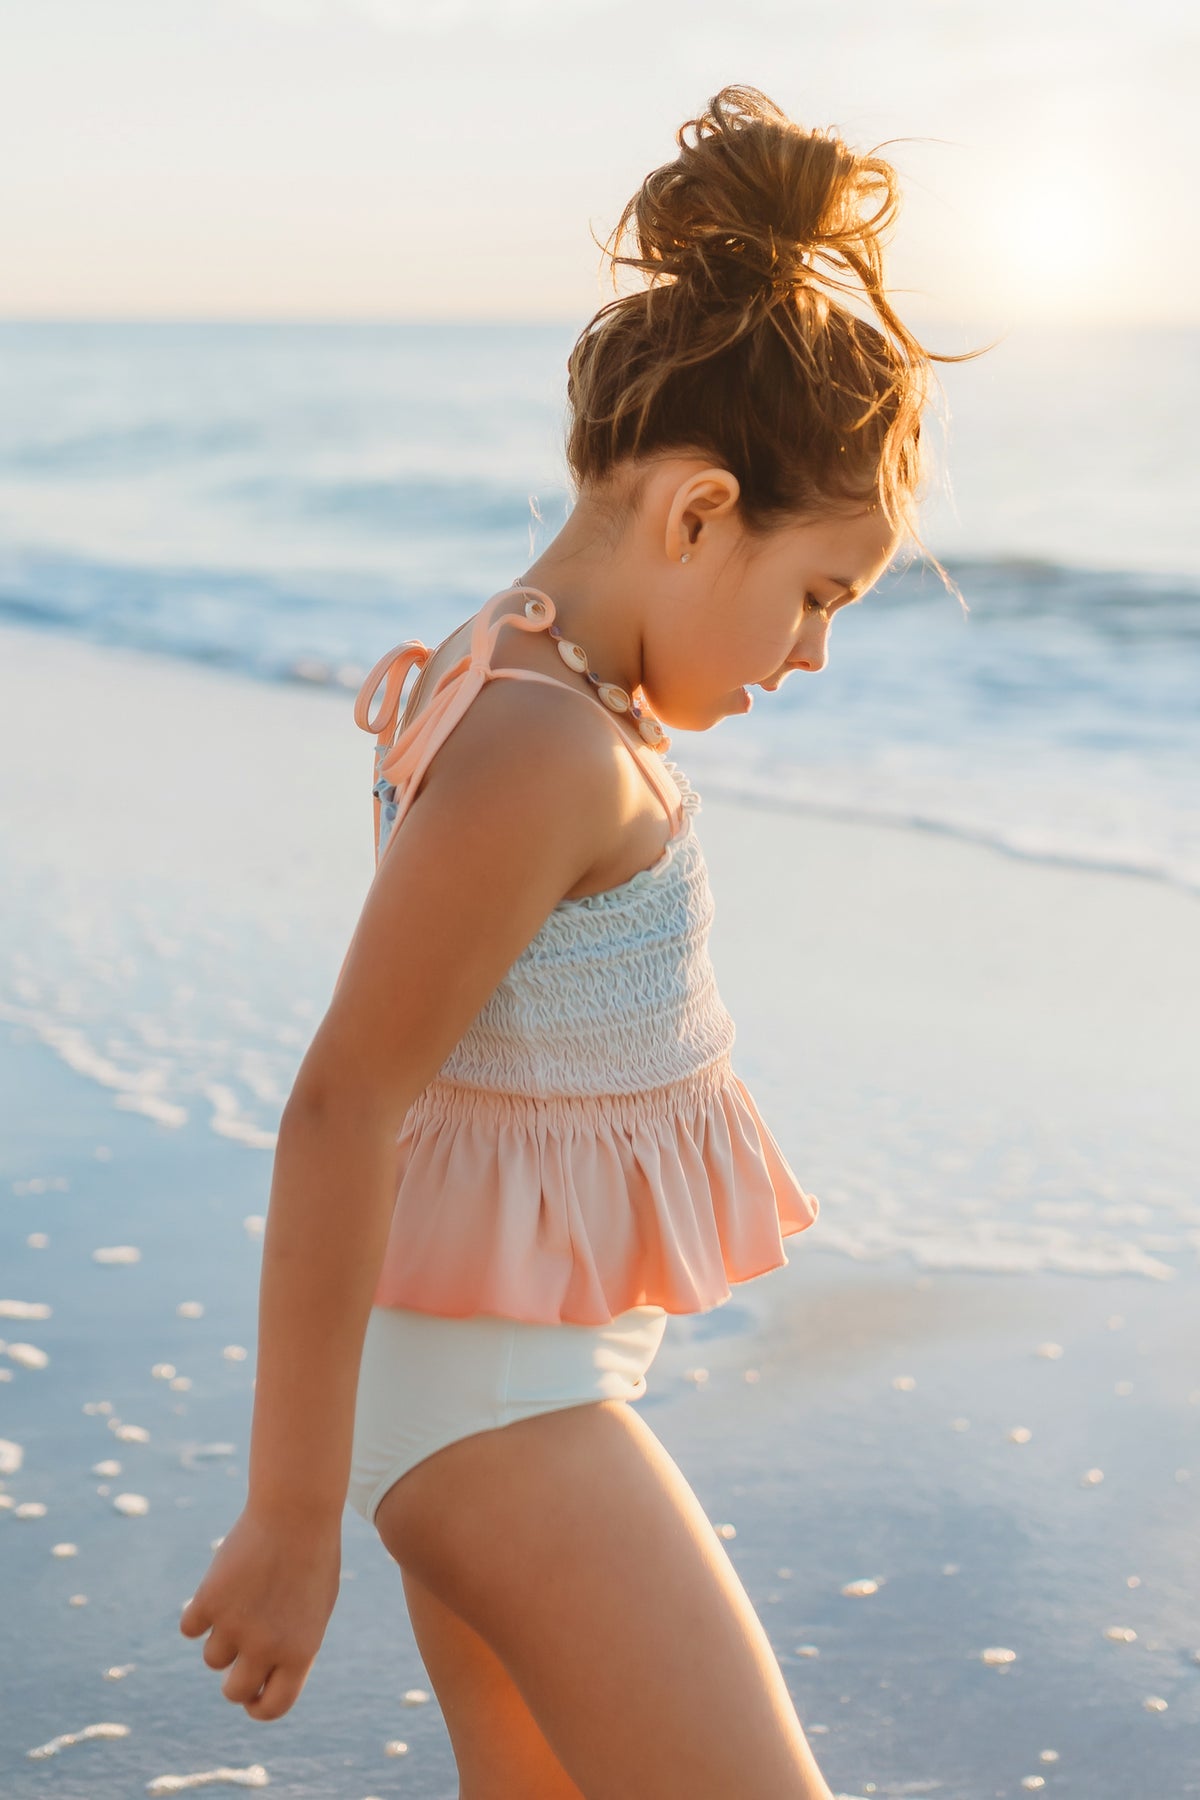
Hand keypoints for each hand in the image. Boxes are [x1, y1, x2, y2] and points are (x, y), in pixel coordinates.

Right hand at [179, 1505, 341, 1719]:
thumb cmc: (313, 1555)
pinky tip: (216, 1590)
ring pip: (212, 1658)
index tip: (252, 1697)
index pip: (272, 1707)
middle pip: (234, 1692)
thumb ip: (293, 1645)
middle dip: (234, 1680)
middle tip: (238, 1655)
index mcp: (299, 1653)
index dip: (258, 1706)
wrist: (296, 1511)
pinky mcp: (209, 1601)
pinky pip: (190, 1627)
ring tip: (240, 1601)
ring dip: (220, 1637)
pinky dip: (199, 1613)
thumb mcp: (316, 1606)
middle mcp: (266, 1647)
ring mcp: (235, 1625)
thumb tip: (265, 1675)